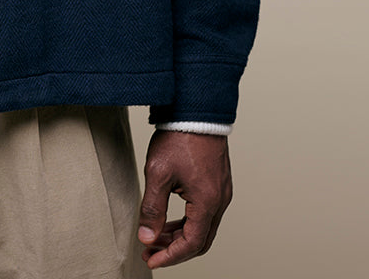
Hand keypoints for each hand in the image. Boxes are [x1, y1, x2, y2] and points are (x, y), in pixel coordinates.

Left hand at [137, 131, 231, 268]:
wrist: (195, 109)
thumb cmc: (179, 137)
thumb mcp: (158, 173)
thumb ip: (152, 208)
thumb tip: (147, 237)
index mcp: (208, 202)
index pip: (191, 244)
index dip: (170, 256)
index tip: (150, 260)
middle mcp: (220, 201)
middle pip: (200, 240)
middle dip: (174, 249)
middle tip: (150, 251)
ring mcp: (221, 192)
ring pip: (203, 227)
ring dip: (179, 234)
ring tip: (155, 235)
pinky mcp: (218, 183)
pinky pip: (205, 212)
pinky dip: (187, 220)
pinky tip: (168, 217)